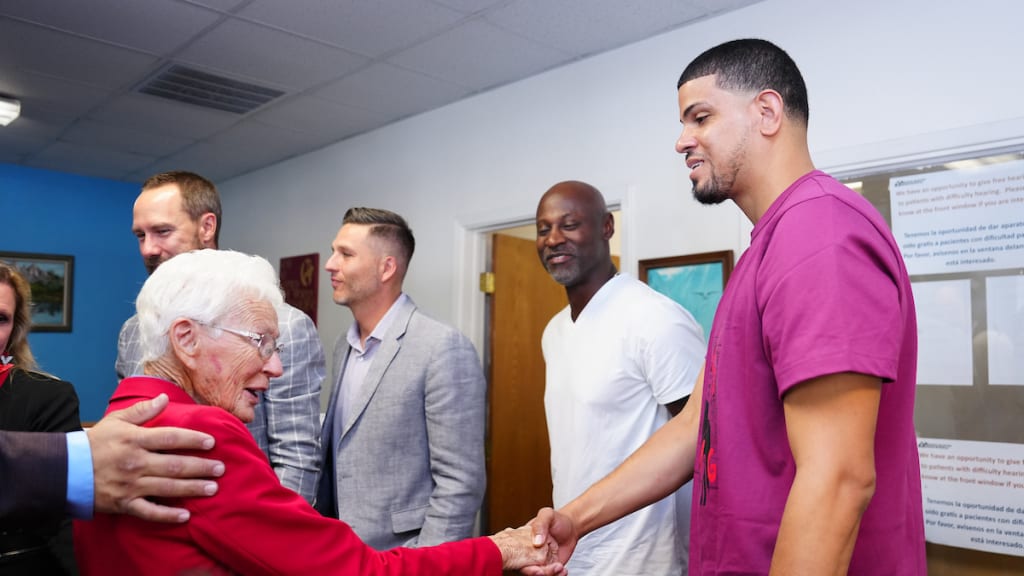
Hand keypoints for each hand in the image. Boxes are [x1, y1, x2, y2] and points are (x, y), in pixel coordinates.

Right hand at [87, 393, 224, 522]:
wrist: (65, 470)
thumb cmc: (94, 443)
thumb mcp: (116, 421)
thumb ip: (143, 411)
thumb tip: (164, 398)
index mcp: (135, 440)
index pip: (171, 438)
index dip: (193, 439)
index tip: (211, 442)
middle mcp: (136, 463)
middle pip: (175, 464)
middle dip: (201, 467)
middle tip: (221, 468)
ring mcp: (130, 486)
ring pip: (168, 487)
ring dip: (192, 488)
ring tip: (213, 488)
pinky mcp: (124, 504)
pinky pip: (149, 512)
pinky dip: (167, 515)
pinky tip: (185, 515)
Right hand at [489, 525, 565, 574]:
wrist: (572, 527)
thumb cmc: (557, 520)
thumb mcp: (547, 515)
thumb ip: (540, 525)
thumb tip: (536, 542)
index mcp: (523, 542)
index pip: (516, 555)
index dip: (521, 564)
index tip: (531, 566)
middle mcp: (530, 553)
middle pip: (527, 568)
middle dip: (534, 573)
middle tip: (543, 571)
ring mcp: (541, 561)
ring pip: (540, 574)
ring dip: (548, 574)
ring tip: (559, 567)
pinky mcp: (551, 567)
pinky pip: (551, 575)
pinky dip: (557, 575)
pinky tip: (563, 570)